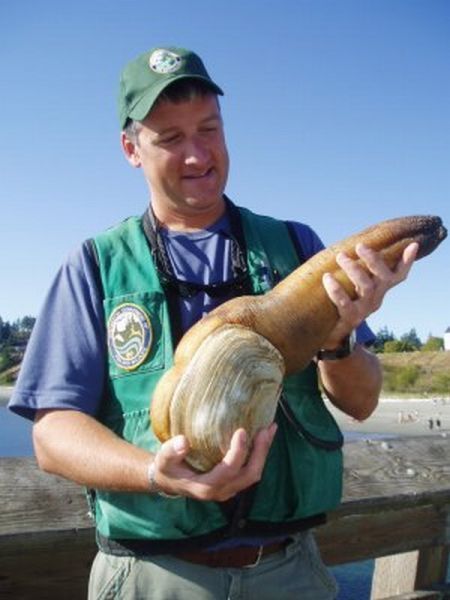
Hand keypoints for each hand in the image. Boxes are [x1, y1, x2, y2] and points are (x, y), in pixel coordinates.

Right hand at [150, 424, 277, 501]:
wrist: (169, 481)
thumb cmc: (167, 469)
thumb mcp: (164, 460)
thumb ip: (171, 451)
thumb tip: (183, 441)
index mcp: (206, 487)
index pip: (229, 471)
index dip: (238, 452)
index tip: (241, 431)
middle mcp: (222, 491)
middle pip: (250, 475)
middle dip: (261, 452)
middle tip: (266, 428)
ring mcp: (229, 488)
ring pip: (253, 474)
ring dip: (263, 451)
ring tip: (269, 428)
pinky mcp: (233, 482)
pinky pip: (250, 470)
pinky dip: (259, 453)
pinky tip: (262, 435)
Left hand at [321, 241, 418, 347]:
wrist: (332, 334)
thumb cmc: (341, 301)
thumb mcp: (352, 285)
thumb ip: (356, 269)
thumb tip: (350, 244)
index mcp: (380, 289)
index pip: (398, 275)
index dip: (407, 262)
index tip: (413, 246)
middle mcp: (376, 298)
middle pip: (383, 278)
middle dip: (374, 260)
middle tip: (360, 246)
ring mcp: (364, 309)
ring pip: (367, 287)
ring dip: (354, 269)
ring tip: (341, 256)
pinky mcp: (350, 318)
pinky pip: (345, 303)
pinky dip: (336, 289)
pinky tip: (327, 278)